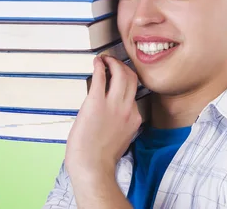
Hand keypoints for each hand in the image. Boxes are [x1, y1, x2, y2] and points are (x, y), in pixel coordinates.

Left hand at [65, 56, 141, 182]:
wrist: (92, 167)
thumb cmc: (101, 159)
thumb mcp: (122, 139)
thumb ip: (122, 124)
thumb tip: (114, 115)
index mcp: (134, 118)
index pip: (134, 94)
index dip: (126, 82)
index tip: (118, 77)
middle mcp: (128, 109)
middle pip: (132, 78)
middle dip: (124, 66)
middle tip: (114, 62)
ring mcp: (114, 105)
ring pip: (121, 73)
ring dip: (113, 62)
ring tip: (106, 60)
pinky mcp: (96, 102)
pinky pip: (101, 77)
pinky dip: (100, 66)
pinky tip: (97, 62)